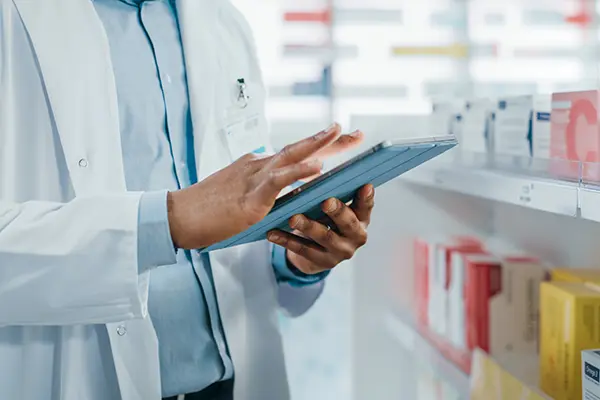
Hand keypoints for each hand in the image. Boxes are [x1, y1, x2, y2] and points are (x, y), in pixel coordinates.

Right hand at [167, 123, 360, 249]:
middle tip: (356, 132)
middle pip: (300, 148)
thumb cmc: (208, 209)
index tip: (344, 138)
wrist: (179, 216)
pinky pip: (278, 181)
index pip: (295, 152)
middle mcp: (258, 166)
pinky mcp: (250, 197)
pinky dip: (299, 172)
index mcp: (258, 166)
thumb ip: (263, 190)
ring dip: (318, 145)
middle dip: (330, 141)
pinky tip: (317, 167)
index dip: (321, 145)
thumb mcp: (240, 195)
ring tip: (341, 134)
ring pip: (291, 157)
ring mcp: (254, 179)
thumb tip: (283, 191)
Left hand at [267, 184, 374, 274]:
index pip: (366, 206)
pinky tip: (272, 233)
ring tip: (293, 218)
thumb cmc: (328, 220)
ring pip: (324, 237)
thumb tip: (322, 168)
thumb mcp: (337, 209)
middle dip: (337, 211)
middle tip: (326, 202)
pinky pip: (302, 250)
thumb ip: (337, 194)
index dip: (366, 198)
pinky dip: (286, 240)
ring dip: (308, 226)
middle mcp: (355, 237)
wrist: (319, 253)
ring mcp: (340, 252)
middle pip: (347, 223)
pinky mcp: (322, 262)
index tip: (365, 186)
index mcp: (361, 219)